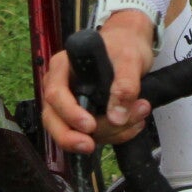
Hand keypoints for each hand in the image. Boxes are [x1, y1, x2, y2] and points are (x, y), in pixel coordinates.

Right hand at [40, 11, 155, 154]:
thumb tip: (116, 117)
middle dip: (72, 137)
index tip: (89, 126)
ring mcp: (70, 104)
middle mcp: (61, 87)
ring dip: (106, 134)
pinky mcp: (84, 116)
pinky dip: (113, 136)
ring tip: (137, 120)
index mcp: (63, 67)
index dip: (69, 113)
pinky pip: (91, 135)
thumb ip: (125, 84)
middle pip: (53, 119)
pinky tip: (132, 125)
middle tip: (91, 147)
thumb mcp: (129, 59)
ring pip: (74, 132)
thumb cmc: (124, 45)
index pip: (55, 94)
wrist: (131, 45)